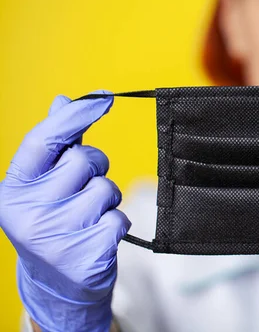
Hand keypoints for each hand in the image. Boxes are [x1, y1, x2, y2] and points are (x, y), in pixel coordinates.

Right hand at [0, 92, 130, 331]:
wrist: (56, 285)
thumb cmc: (53, 222)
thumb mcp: (43, 186)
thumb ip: (55, 145)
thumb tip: (63, 99)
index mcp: (13, 189)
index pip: (44, 140)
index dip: (75, 115)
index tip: (104, 97)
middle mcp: (27, 212)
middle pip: (84, 160)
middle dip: (95, 168)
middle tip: (82, 189)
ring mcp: (55, 236)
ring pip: (106, 188)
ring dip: (107, 199)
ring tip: (88, 217)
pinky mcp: (85, 254)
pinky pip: (119, 218)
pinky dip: (116, 223)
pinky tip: (98, 237)